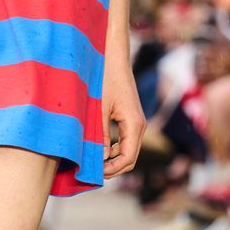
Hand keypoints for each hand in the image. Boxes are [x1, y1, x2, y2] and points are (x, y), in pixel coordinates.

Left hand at [101, 63, 146, 178]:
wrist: (112, 57)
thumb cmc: (105, 78)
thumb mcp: (98, 108)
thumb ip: (99, 134)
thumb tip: (99, 158)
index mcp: (134, 125)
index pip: (128, 158)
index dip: (112, 170)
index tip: (94, 173)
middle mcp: (138, 125)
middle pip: (129, 158)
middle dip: (112, 168)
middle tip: (91, 172)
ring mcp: (135, 122)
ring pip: (127, 150)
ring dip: (112, 159)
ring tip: (92, 162)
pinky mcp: (129, 118)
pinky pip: (124, 141)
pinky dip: (112, 149)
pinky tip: (97, 148)